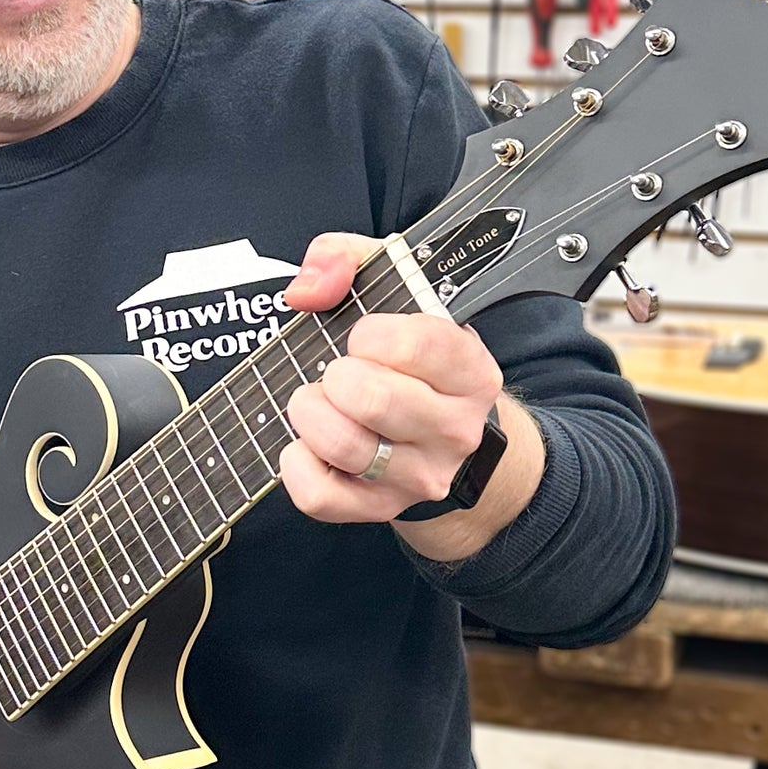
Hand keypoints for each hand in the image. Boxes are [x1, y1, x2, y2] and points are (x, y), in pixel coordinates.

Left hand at [278, 231, 504, 523]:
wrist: (446, 445)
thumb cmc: (412, 362)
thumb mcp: (398, 294)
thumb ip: (348, 260)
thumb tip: (306, 289)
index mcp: (470, 372)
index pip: (420, 344)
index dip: (372, 334)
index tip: (365, 337)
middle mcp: (455, 429)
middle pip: (372, 399)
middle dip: (335, 377)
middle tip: (337, 374)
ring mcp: (420, 476)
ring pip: (344, 446)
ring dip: (311, 414)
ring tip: (319, 402)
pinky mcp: (380, 508)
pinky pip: (320, 495)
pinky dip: (296, 463)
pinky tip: (306, 444)